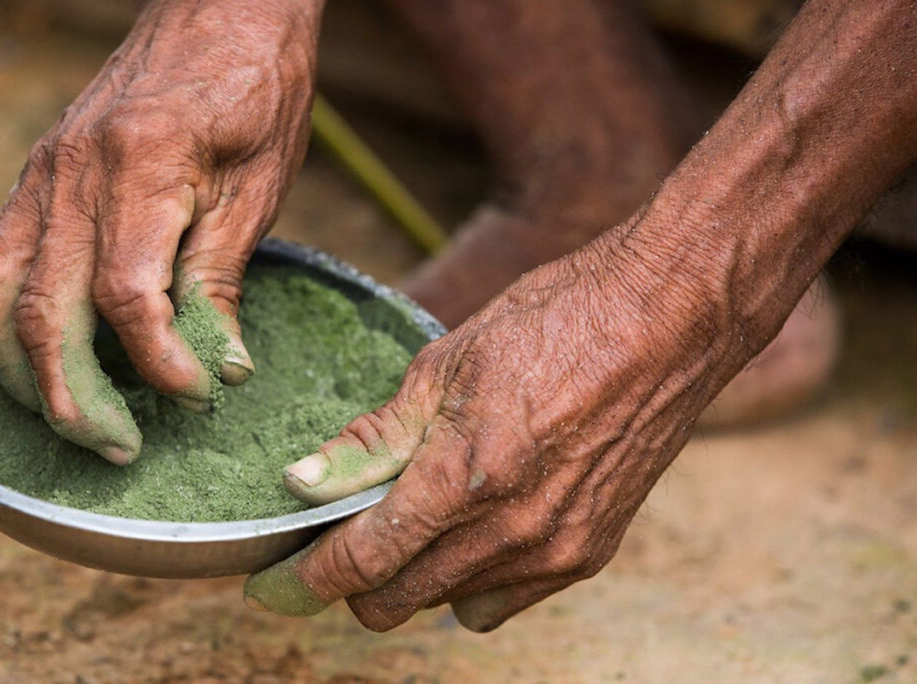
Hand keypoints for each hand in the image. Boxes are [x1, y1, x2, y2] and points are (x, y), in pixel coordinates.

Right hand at [0, 0, 321, 462]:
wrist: (222, 10)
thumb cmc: (256, 91)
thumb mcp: (259, 185)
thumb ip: (221, 277)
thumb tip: (218, 367)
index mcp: (143, 168)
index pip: (125, 295)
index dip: (157, 364)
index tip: (199, 397)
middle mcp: (73, 174)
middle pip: (39, 310)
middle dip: (73, 397)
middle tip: (119, 448)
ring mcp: (41, 174)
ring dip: (19, 372)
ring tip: (70, 419)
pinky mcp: (35, 177)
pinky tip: (33, 356)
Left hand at [242, 224, 745, 631]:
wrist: (666, 321)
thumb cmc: (554, 323)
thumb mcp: (445, 364)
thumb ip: (373, 440)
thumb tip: (306, 482)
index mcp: (463, 477)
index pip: (362, 561)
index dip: (308, 580)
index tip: (277, 582)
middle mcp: (511, 531)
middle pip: (397, 601)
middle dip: (355, 580)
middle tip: (343, 537)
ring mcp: (556, 550)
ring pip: (449, 606)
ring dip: (416, 579)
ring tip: (416, 524)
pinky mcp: (591, 553)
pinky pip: (506, 599)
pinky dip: (473, 579)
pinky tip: (473, 529)